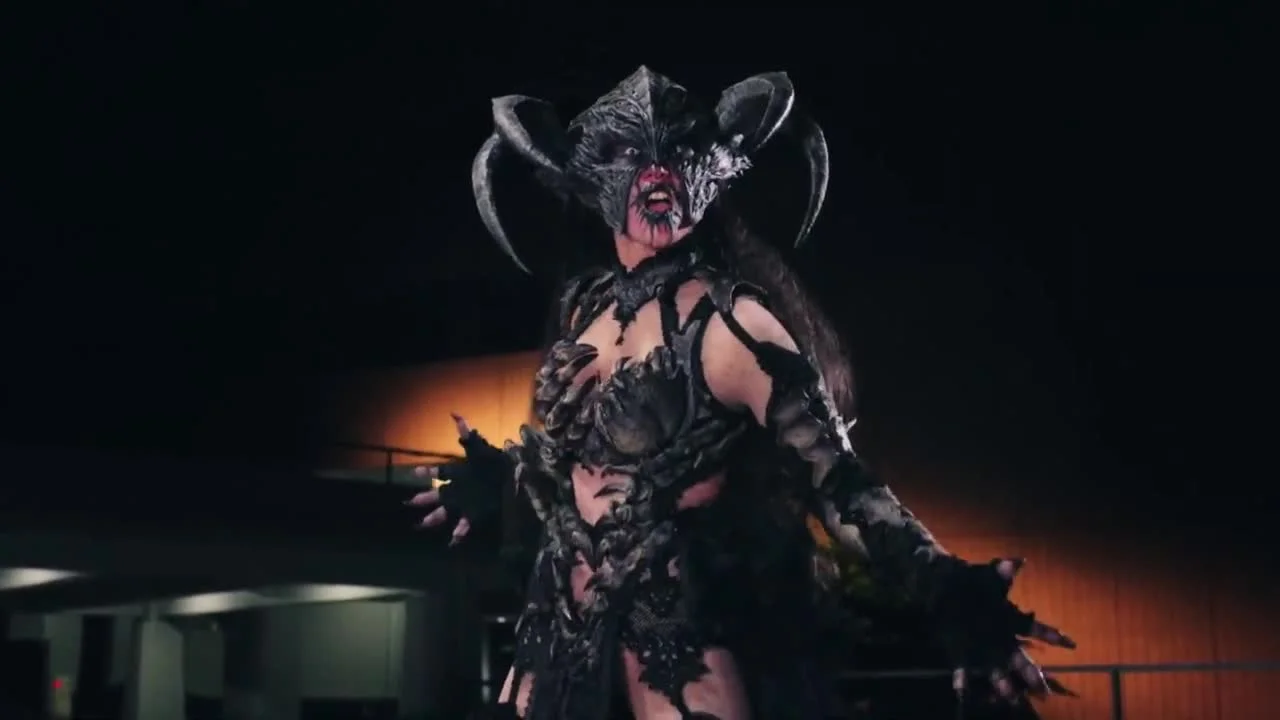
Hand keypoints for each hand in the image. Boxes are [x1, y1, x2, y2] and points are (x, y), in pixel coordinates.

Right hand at [404, 413, 511, 545]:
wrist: (514, 479)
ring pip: (446, 511)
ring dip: (435, 517)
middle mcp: (458, 489)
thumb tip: (455, 413)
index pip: (441, 472)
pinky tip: (453, 540)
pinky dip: (459, 532)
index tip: (415, 472)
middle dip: (425, 498)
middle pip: (438, 494)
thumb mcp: (480, 448)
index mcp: (459, 473)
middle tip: (409, 502)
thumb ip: (467, 433)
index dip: (429, 472)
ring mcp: (465, 503)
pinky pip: (465, 524)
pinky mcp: (475, 514)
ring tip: (423, 524)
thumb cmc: (494, 463)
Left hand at [944, 558, 1076, 704]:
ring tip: (1009, 694)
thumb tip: (1016, 561)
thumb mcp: (988, 577)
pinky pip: (965, 668)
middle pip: (1019, 658)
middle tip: (1043, 690)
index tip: (1070, 643)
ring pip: (997, 669)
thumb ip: (1002, 571)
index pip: (1034, 628)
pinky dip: (964, 680)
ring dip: (1003, 681)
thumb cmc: (969, 582)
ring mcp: (982, 647)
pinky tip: (962, 690)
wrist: (940, 587)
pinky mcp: (962, 651)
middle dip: (1030, 674)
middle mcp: (1000, 637)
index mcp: (1009, 619)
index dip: (1052, 635)